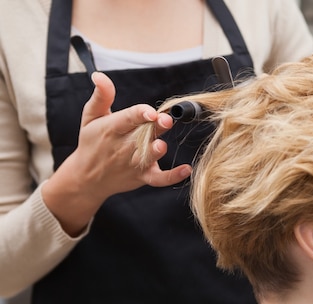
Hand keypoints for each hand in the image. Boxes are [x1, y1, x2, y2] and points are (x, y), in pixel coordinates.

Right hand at [42, 72, 191, 235]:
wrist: (86, 178)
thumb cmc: (91, 143)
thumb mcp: (90, 117)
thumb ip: (102, 96)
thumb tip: (100, 75)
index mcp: (111, 129)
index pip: (127, 119)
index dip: (140, 114)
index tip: (151, 111)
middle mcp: (123, 146)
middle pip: (142, 135)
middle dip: (153, 128)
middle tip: (166, 120)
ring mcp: (133, 163)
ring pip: (148, 157)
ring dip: (156, 151)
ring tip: (162, 145)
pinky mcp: (143, 177)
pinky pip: (159, 179)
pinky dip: (173, 176)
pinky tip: (186, 169)